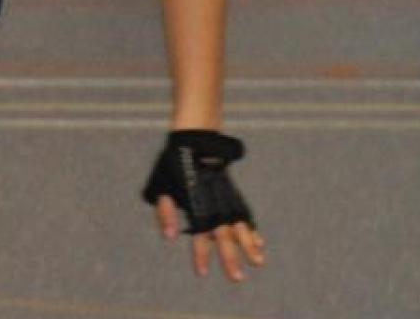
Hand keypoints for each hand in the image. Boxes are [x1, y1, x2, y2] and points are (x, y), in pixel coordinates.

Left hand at [142, 130, 265, 282]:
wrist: (194, 139)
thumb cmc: (172, 165)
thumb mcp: (160, 186)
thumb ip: (165, 212)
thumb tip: (171, 237)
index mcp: (194, 203)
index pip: (198, 234)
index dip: (200, 253)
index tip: (201, 272)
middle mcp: (213, 203)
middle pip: (224, 235)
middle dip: (231, 257)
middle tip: (237, 279)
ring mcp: (225, 197)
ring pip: (239, 225)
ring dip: (248, 245)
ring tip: (258, 263)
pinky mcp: (231, 193)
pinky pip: (244, 213)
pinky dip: (251, 229)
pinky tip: (259, 242)